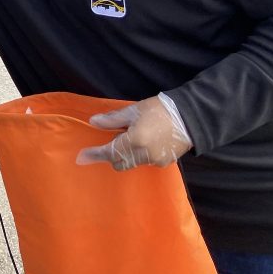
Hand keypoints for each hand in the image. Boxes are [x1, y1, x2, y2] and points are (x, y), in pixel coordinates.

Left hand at [76, 95, 192, 170]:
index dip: (95, 154)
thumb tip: (94, 122)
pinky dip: (139, 156)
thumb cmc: (160, 109)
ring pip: (131, 163)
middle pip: (119, 162)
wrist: (190, 117)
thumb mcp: (133, 110)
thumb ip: (113, 119)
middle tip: (108, 143)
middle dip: (111, 155)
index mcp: (135, 140)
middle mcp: (144, 154)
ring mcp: (155, 161)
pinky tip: (143, 143)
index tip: (81, 157)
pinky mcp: (164, 163)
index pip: (110, 152)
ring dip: (125, 155)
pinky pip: (144, 162)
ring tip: (129, 138)